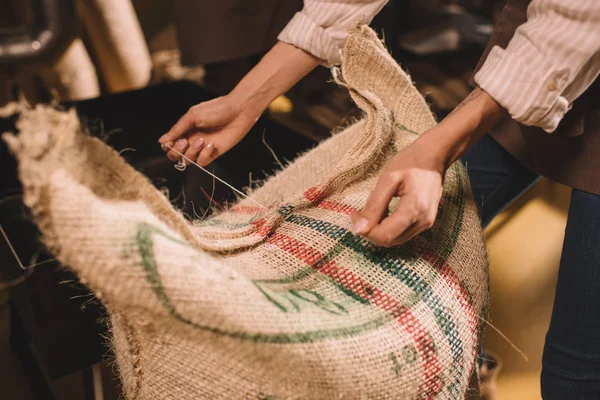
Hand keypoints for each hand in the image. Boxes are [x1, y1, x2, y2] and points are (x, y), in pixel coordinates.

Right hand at [158, 95, 256, 166]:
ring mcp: (202, 148)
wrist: (238, 111)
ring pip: (188, 161)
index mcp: (184, 130)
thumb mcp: (193, 115)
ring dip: (191, 152)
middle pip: (175, 156)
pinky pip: (202, 162)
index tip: (173, 140)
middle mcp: (191, 140)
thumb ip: (177, 129)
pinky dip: (204, 154)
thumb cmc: (217, 109)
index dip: (167, 146)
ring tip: (201, 140)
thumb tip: (162, 140)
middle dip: (176, 152)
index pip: (168, 144)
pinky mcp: (213, 153)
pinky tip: (211, 144)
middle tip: (185, 142)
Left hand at [351, 87, 506, 246]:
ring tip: (369, 212)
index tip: (354, 214)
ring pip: (395, 240)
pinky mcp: (425, 222)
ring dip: (378, 230)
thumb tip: (359, 229)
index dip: (365, 229)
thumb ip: (374, 205)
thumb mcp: (388, 179)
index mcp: (414, 209)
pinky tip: (381, 214)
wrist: (435, 156)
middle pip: (389, 240)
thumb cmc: (411, 162)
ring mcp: (426, 223)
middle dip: (369, 231)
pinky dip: (388, 228)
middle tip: (358, 213)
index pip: (384, 235)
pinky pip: (402, 234)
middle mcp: (423, 221)